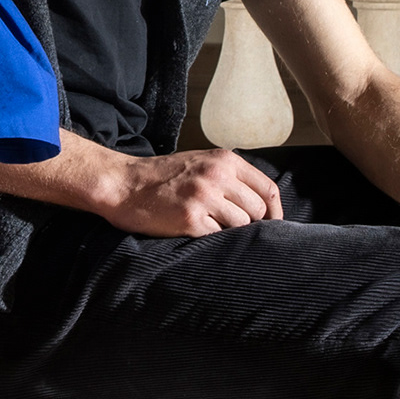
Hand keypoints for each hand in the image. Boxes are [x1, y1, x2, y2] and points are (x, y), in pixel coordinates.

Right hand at [99, 147, 282, 237]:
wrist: (124, 184)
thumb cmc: (163, 177)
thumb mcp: (201, 163)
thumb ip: (231, 176)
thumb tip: (263, 205)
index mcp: (224, 160)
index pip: (268, 189)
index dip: (275, 212)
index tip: (272, 224)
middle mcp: (217, 175)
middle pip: (258, 210)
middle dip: (250, 223)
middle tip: (231, 227)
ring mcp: (204, 197)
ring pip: (241, 225)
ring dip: (229, 231)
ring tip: (209, 225)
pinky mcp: (190, 218)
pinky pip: (218, 237)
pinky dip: (211, 238)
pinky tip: (195, 230)